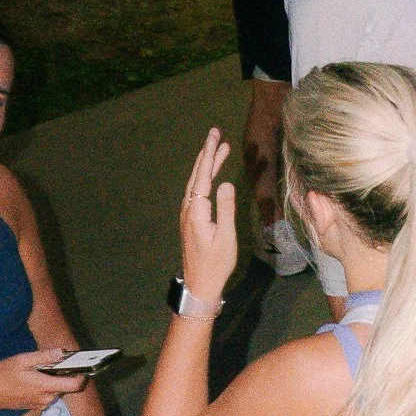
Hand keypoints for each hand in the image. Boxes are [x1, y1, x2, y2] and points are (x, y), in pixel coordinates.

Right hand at [0, 348, 90, 415]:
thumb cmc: (4, 376)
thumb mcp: (23, 360)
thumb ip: (44, 356)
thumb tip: (62, 352)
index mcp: (46, 386)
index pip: (74, 385)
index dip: (82, 376)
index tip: (82, 367)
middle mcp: (47, 397)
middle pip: (66, 386)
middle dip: (64, 375)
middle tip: (56, 364)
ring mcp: (42, 403)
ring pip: (57, 390)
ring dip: (54, 380)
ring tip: (41, 371)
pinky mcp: (37, 406)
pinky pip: (49, 395)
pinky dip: (47, 387)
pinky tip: (36, 380)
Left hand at [179, 129, 237, 304]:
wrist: (200, 283)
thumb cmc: (216, 262)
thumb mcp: (226, 237)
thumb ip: (226, 209)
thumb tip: (227, 184)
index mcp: (197, 211)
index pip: (203, 176)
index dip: (209, 155)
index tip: (215, 137)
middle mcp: (188, 208)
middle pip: (196, 174)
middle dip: (206, 153)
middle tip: (215, 133)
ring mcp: (188, 213)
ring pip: (196, 181)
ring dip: (206, 164)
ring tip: (219, 148)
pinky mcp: (191, 218)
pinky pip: (197, 190)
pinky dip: (205, 176)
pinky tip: (211, 173)